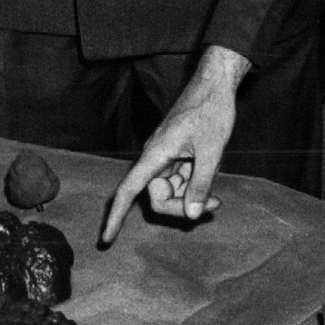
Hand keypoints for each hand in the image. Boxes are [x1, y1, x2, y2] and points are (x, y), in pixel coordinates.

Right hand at [101, 48, 250, 244]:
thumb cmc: (211, 111)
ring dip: (191, 199)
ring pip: (169, 192)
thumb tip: (191, 215)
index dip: (116, 216)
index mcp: (155, 154)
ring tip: (217, 197)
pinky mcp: (176, 157)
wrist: (216, 85)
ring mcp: (165, 158)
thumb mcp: (212, 151)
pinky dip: (193, 188)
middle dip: (180, 208)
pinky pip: (179, 182)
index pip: (128, 191)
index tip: (106, 240)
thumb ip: (201, 184)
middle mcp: (155, 158)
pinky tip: (212, 185)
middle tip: (213, 206)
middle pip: (155, 198)